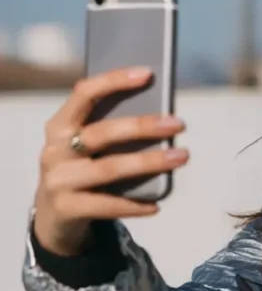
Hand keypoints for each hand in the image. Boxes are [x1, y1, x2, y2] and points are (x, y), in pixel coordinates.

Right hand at [33, 66, 188, 256]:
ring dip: (149, 163)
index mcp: (60, 126)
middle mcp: (55, 150)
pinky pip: (107, 205)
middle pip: (102, 133)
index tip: (147, 74)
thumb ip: (110, 131)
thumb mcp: (86, 147)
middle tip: (178, 124)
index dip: (114, 81)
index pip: (84, 94)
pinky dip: (134, 205)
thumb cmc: (81, 171)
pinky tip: (156, 205)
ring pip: (109, 169)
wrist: (52, 216)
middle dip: (143, 126)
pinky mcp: (65, 208)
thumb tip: (160, 118)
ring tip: (180, 157)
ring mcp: (58, 181)